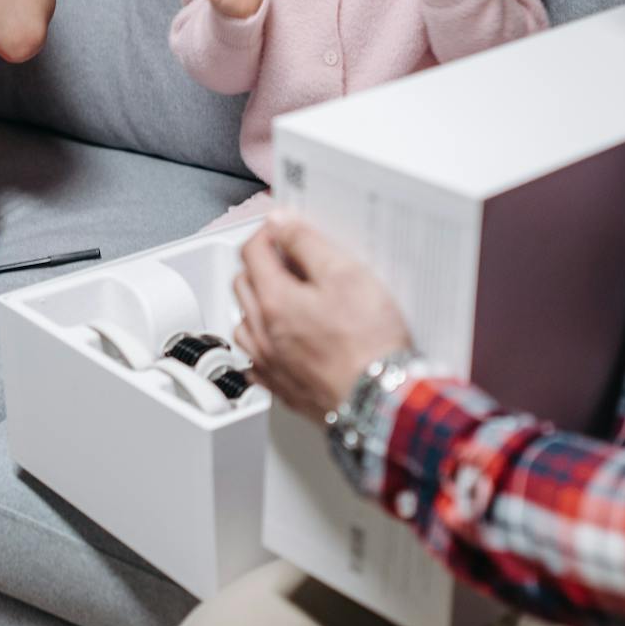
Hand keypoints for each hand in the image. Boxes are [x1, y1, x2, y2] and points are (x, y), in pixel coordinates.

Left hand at [233, 213, 411, 421]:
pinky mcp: (283, 389)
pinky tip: (284, 340)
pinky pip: (256, 360)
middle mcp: (263, 334)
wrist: (382, 401)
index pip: (250, 252)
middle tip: (290, 258)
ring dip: (258, 305)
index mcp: (274, 302)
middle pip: (242, 285)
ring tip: (289, 298)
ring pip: (245, 324)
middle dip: (261, 264)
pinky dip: (263, 343)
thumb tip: (281, 224)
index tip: (285, 230)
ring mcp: (270, 365)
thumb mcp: (345, 274)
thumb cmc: (369, 344)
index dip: (267, 233)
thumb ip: (307, 243)